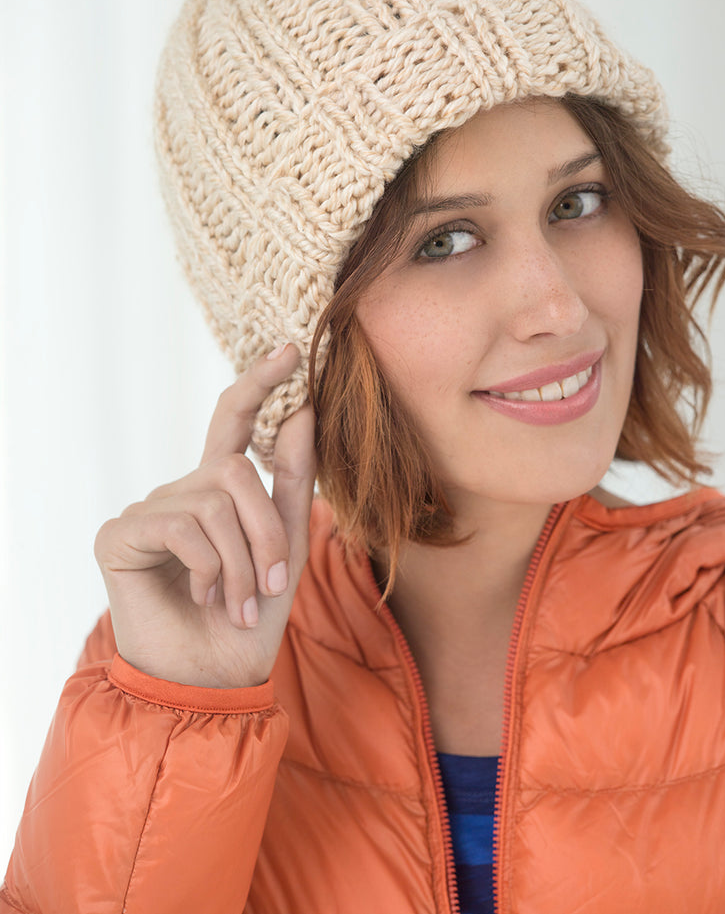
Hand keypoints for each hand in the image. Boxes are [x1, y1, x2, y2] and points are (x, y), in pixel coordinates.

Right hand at [94, 345, 315, 687]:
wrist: (214, 676)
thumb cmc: (249, 614)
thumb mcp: (286, 543)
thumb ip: (293, 478)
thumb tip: (304, 409)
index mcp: (218, 488)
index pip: (233, 421)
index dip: (259, 383)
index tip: (293, 349)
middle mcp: (181, 491)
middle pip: (234, 472)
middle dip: (266, 530)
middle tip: (271, 584)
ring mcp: (147, 510)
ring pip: (214, 503)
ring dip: (241, 563)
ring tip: (238, 604)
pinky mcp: (119, 534)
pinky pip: (181, 526)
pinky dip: (208, 568)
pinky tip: (201, 598)